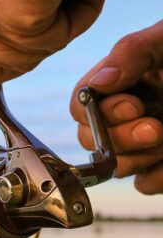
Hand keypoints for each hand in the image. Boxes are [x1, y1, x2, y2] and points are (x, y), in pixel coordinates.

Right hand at [70, 20, 162, 194]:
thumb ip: (130, 53)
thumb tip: (98, 83)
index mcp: (118, 84)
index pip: (82, 106)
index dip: (97, 112)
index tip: (133, 106)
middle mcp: (124, 115)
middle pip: (92, 141)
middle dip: (121, 138)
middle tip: (155, 129)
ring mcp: (142, 143)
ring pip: (116, 165)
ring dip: (141, 157)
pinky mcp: (160, 165)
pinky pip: (145, 184)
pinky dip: (158, 175)